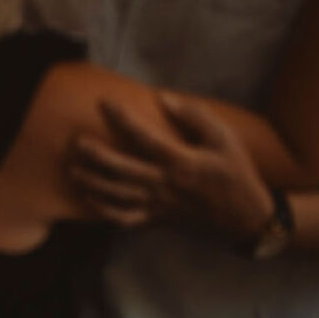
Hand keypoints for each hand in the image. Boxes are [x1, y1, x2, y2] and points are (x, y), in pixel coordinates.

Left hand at [69, 94, 274, 242]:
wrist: (245, 216)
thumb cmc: (236, 172)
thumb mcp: (225, 138)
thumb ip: (195, 116)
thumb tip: (163, 97)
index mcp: (181, 162)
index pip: (143, 137)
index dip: (120, 118)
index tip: (104, 102)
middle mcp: (165, 185)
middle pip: (120, 170)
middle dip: (95, 156)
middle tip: (75, 141)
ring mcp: (159, 205)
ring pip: (117, 196)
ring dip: (92, 183)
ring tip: (73, 169)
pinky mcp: (158, 219)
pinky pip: (125, 218)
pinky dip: (104, 210)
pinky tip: (89, 198)